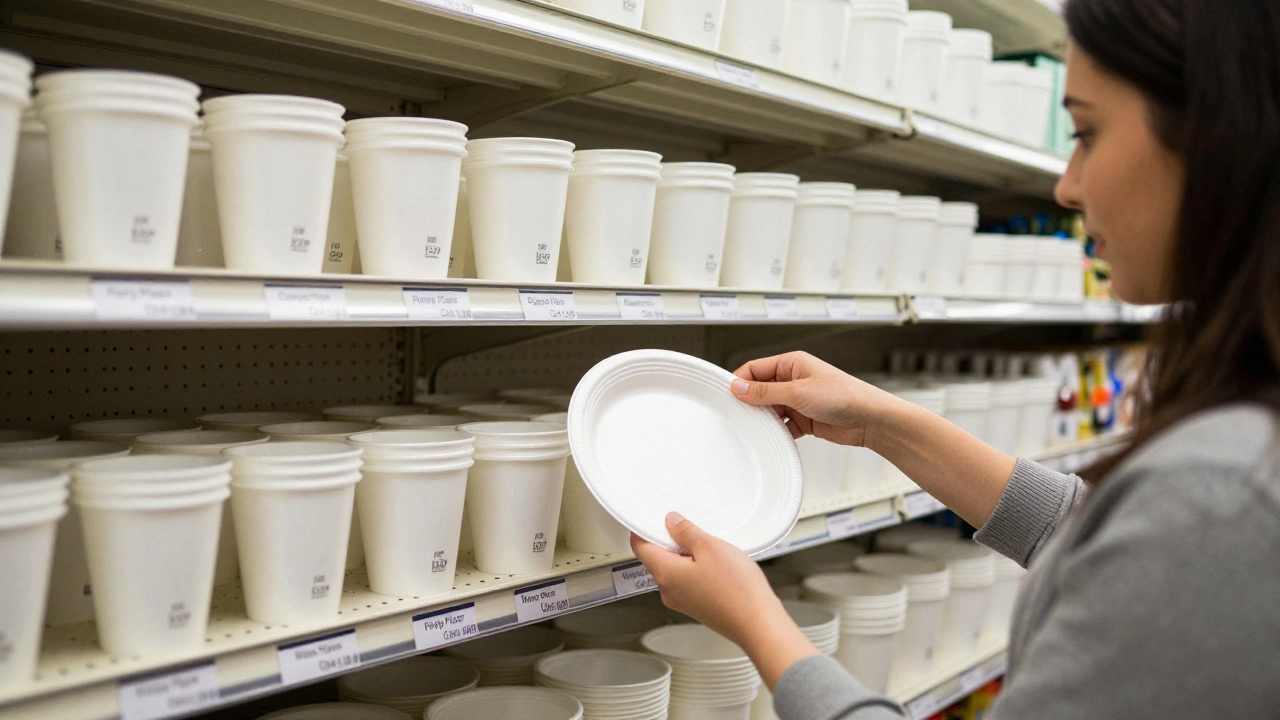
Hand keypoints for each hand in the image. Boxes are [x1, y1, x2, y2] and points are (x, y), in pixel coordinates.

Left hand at [632, 513, 820, 688]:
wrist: (758, 624)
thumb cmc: (737, 590)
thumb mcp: (710, 547)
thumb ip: (686, 531)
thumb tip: (671, 522)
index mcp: (665, 574)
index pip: (639, 547)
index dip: (642, 528)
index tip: (652, 516)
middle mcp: (669, 591)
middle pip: (656, 558)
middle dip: (669, 540)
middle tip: (688, 526)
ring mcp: (683, 601)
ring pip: (675, 570)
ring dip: (686, 554)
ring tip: (709, 547)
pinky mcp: (698, 607)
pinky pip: (688, 581)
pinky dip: (696, 568)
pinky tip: (717, 564)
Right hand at [731, 351, 893, 447]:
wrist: (870, 419)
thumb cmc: (844, 395)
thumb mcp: (798, 392)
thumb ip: (765, 392)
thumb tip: (738, 387)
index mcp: (791, 363)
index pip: (755, 369)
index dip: (740, 381)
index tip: (727, 396)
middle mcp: (793, 380)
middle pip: (760, 390)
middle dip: (750, 403)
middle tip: (737, 415)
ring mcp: (798, 400)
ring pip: (770, 409)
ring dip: (764, 419)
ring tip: (756, 428)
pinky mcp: (804, 419)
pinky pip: (782, 425)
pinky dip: (777, 432)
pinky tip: (773, 438)